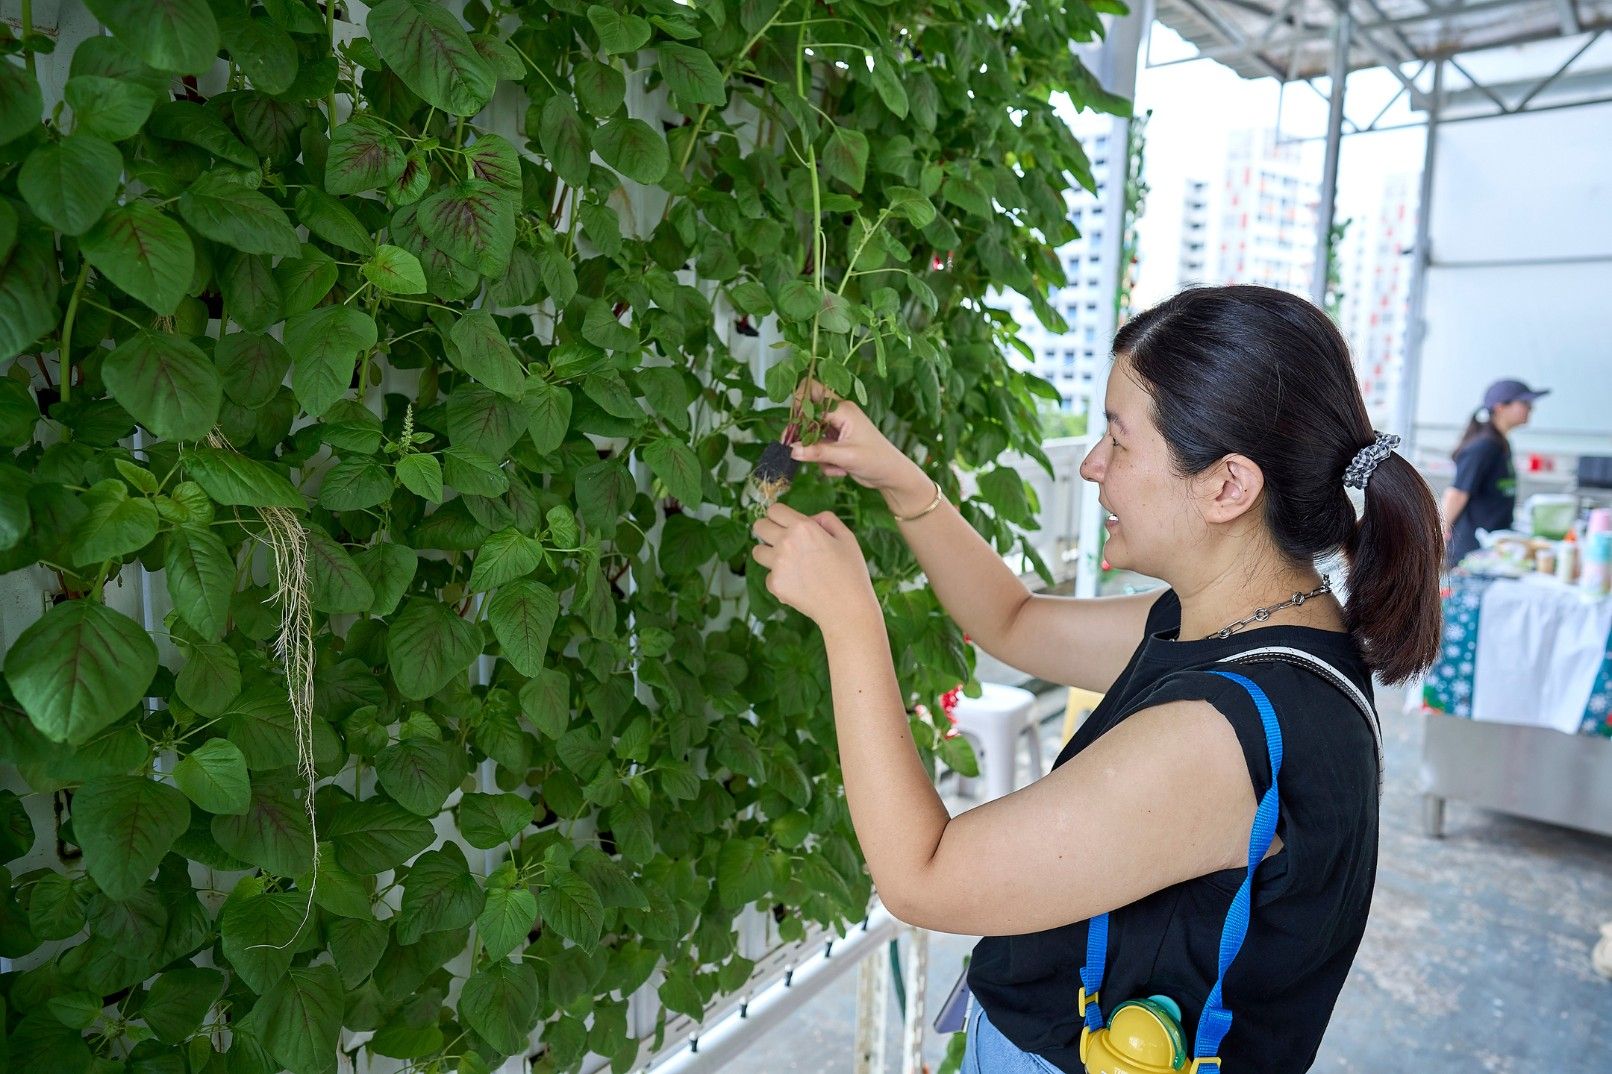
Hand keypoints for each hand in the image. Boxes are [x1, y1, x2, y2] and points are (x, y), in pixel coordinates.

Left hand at [751, 501, 878, 628]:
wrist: (846, 608)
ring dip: (768, 554)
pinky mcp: (775, 584)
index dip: (779, 515)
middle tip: (779, 540)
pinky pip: (768, 576)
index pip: (774, 510)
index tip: (783, 522)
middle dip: (767, 530)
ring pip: (757, 552)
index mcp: (803, 527)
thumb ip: (827, 520)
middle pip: (759, 526)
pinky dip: (779, 579)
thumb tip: (810, 519)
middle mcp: (785, 542)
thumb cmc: (851, 572)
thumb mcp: (846, 538)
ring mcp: (778, 564)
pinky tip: (796, 584)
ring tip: (787, 563)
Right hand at [789, 380, 928, 506]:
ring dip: (817, 453)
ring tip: (835, 465)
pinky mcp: (835, 441)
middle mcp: (839, 414)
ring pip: (811, 435)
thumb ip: (817, 452)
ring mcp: (837, 428)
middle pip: (808, 414)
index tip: (791, 434)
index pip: (811, 399)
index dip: (798, 414)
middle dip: (803, 434)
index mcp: (843, 410)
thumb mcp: (846, 457)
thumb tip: (791, 449)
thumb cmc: (877, 460)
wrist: (891, 475)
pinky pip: (818, 448)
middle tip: (798, 450)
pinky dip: (824, 461)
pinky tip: (841, 469)